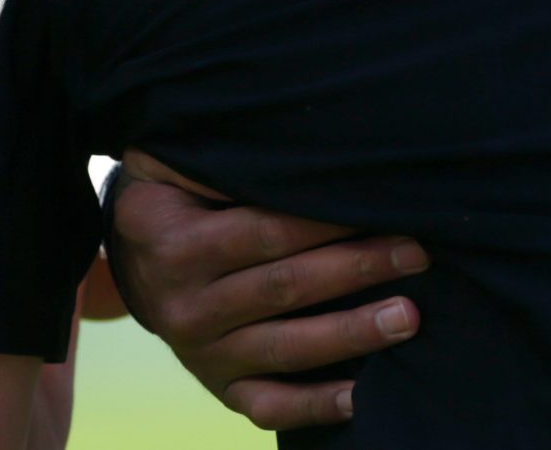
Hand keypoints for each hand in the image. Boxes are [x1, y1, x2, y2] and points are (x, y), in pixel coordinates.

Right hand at [108, 150, 429, 431]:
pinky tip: (363, 396)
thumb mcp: (181, 168)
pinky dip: (315, 406)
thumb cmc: (178, 199)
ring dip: (352, 334)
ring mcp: (202, 353)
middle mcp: (186, 306)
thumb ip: (230, 159)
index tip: (384, 206)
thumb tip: (311, 143)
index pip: (265, 232)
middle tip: (418, 255)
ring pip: (285, 348)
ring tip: (408, 317)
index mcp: (178, 245)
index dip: (327, 222)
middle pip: (285, 288)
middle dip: (358, 269)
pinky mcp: (218, 387)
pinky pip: (268, 405)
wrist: (132, 259)